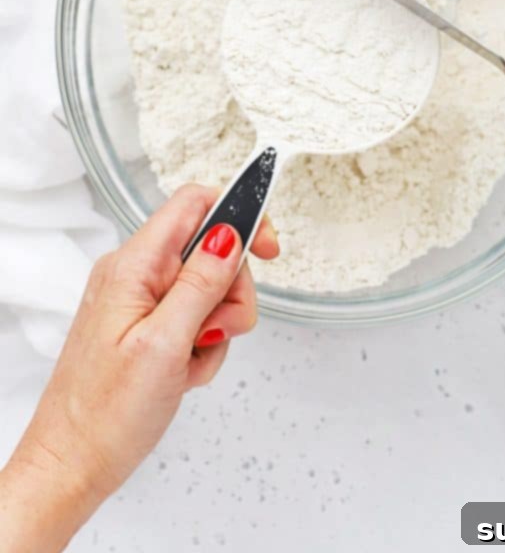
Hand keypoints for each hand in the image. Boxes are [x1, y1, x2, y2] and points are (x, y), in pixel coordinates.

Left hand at [0, 186, 278, 552]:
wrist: (73, 465)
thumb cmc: (105, 414)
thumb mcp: (165, 344)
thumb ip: (200, 283)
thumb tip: (230, 232)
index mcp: (134, 265)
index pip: (195, 203)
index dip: (238, 214)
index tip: (266, 249)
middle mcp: (135, 273)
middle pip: (211, 250)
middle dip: (230, 292)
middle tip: (214, 331)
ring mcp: (140, 300)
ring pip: (209, 288)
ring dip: (217, 326)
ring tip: (192, 360)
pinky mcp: (147, 326)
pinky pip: (195, 318)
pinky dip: (202, 345)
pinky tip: (185, 372)